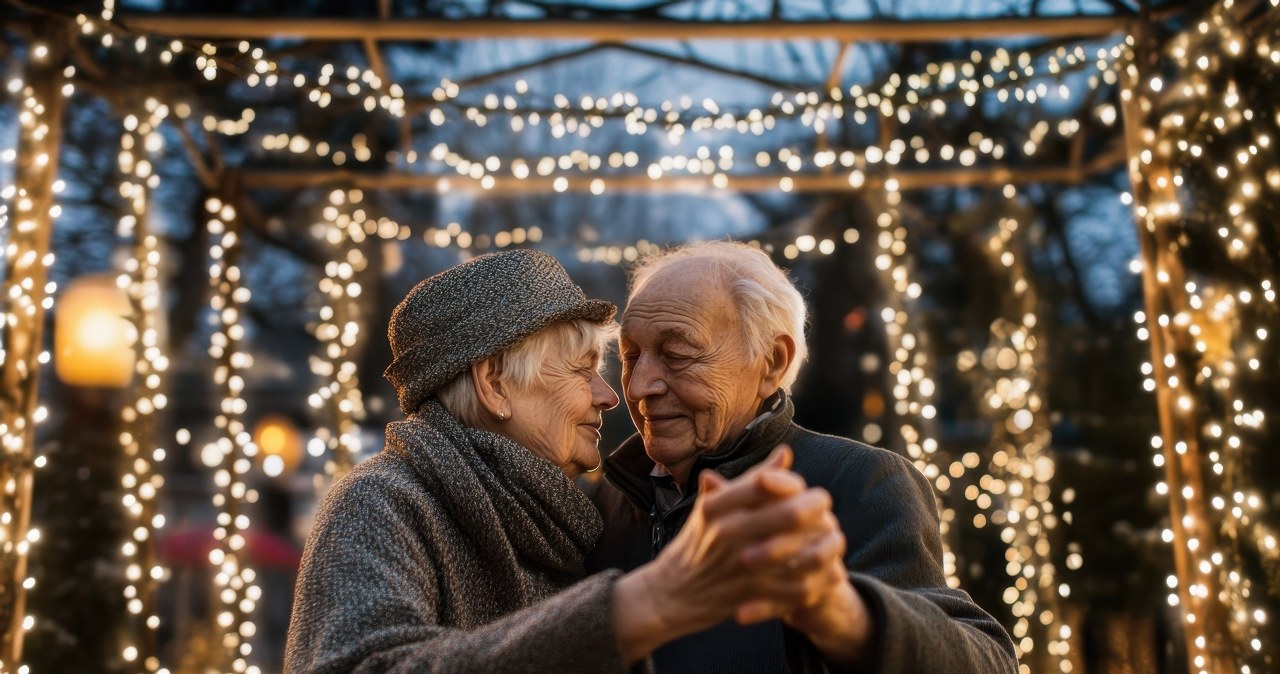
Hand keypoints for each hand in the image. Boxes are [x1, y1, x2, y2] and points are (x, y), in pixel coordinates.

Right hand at [613, 446, 810, 660]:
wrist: (670, 594)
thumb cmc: (697, 543)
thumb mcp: (714, 507)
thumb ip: (752, 480)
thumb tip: (785, 452)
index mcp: (716, 507)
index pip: (765, 482)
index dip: (791, 482)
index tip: (803, 488)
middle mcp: (726, 532)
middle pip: (789, 513)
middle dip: (815, 509)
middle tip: (826, 511)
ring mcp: (738, 565)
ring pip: (798, 550)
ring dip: (820, 545)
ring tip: (831, 540)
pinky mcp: (749, 594)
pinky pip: (794, 586)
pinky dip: (815, 579)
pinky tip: (826, 571)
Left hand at [731, 481, 873, 666]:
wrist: (795, 573)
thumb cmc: (764, 533)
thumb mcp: (747, 515)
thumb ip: (729, 497)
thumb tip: (705, 477)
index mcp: (803, 497)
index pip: (793, 483)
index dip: (777, 482)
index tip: (758, 482)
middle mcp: (822, 521)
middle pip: (803, 516)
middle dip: (774, 528)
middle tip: (741, 546)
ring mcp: (828, 551)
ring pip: (813, 557)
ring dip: (779, 561)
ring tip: (744, 567)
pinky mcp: (826, 583)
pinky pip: (803, 595)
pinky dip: (769, 607)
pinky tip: (740, 614)